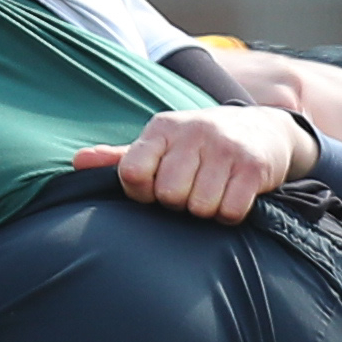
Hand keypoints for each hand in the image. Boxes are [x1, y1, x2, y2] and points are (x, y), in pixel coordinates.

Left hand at [80, 101, 316, 221]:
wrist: (263, 130)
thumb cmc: (198, 146)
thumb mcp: (160, 144)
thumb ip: (121, 157)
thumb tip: (78, 162)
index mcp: (162, 128)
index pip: (133, 173)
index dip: (141, 192)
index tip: (154, 189)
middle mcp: (193, 131)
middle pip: (169, 195)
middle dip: (179, 202)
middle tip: (190, 189)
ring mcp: (225, 147)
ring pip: (200, 207)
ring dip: (206, 210)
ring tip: (212, 191)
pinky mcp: (253, 166)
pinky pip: (230, 211)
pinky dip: (230, 214)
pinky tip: (232, 196)